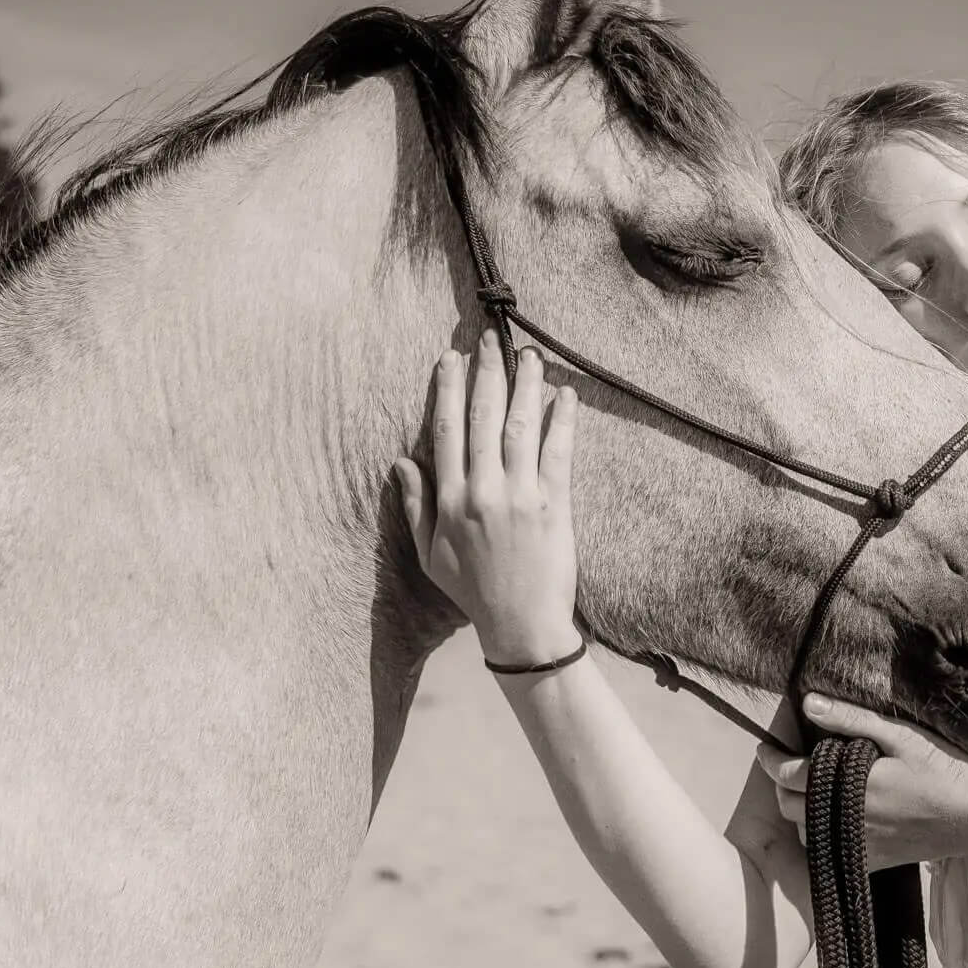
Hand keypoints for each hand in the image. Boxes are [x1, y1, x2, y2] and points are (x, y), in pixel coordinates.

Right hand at [393, 331, 581, 667]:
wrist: (522, 626)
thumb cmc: (474, 593)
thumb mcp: (431, 554)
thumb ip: (416, 506)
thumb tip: (401, 462)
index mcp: (451, 500)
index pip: (446, 430)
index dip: (447, 389)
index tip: (450, 358)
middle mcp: (483, 491)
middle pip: (482, 418)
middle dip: (486, 374)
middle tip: (489, 341)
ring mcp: (520, 496)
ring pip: (520, 427)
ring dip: (525, 386)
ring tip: (529, 356)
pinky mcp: (554, 505)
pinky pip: (558, 453)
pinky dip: (562, 420)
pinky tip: (565, 395)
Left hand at [756, 694, 967, 870]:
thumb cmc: (940, 769)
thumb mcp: (898, 735)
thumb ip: (849, 719)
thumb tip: (806, 702)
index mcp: (850, 786)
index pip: (789, 775)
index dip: (769, 760)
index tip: (763, 749)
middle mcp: (848, 821)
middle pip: (789, 807)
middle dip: (780, 786)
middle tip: (786, 767)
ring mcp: (859, 846)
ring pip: (806, 833)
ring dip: (801, 813)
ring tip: (811, 791)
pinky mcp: (873, 863)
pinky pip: (832, 853)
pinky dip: (825, 836)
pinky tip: (838, 818)